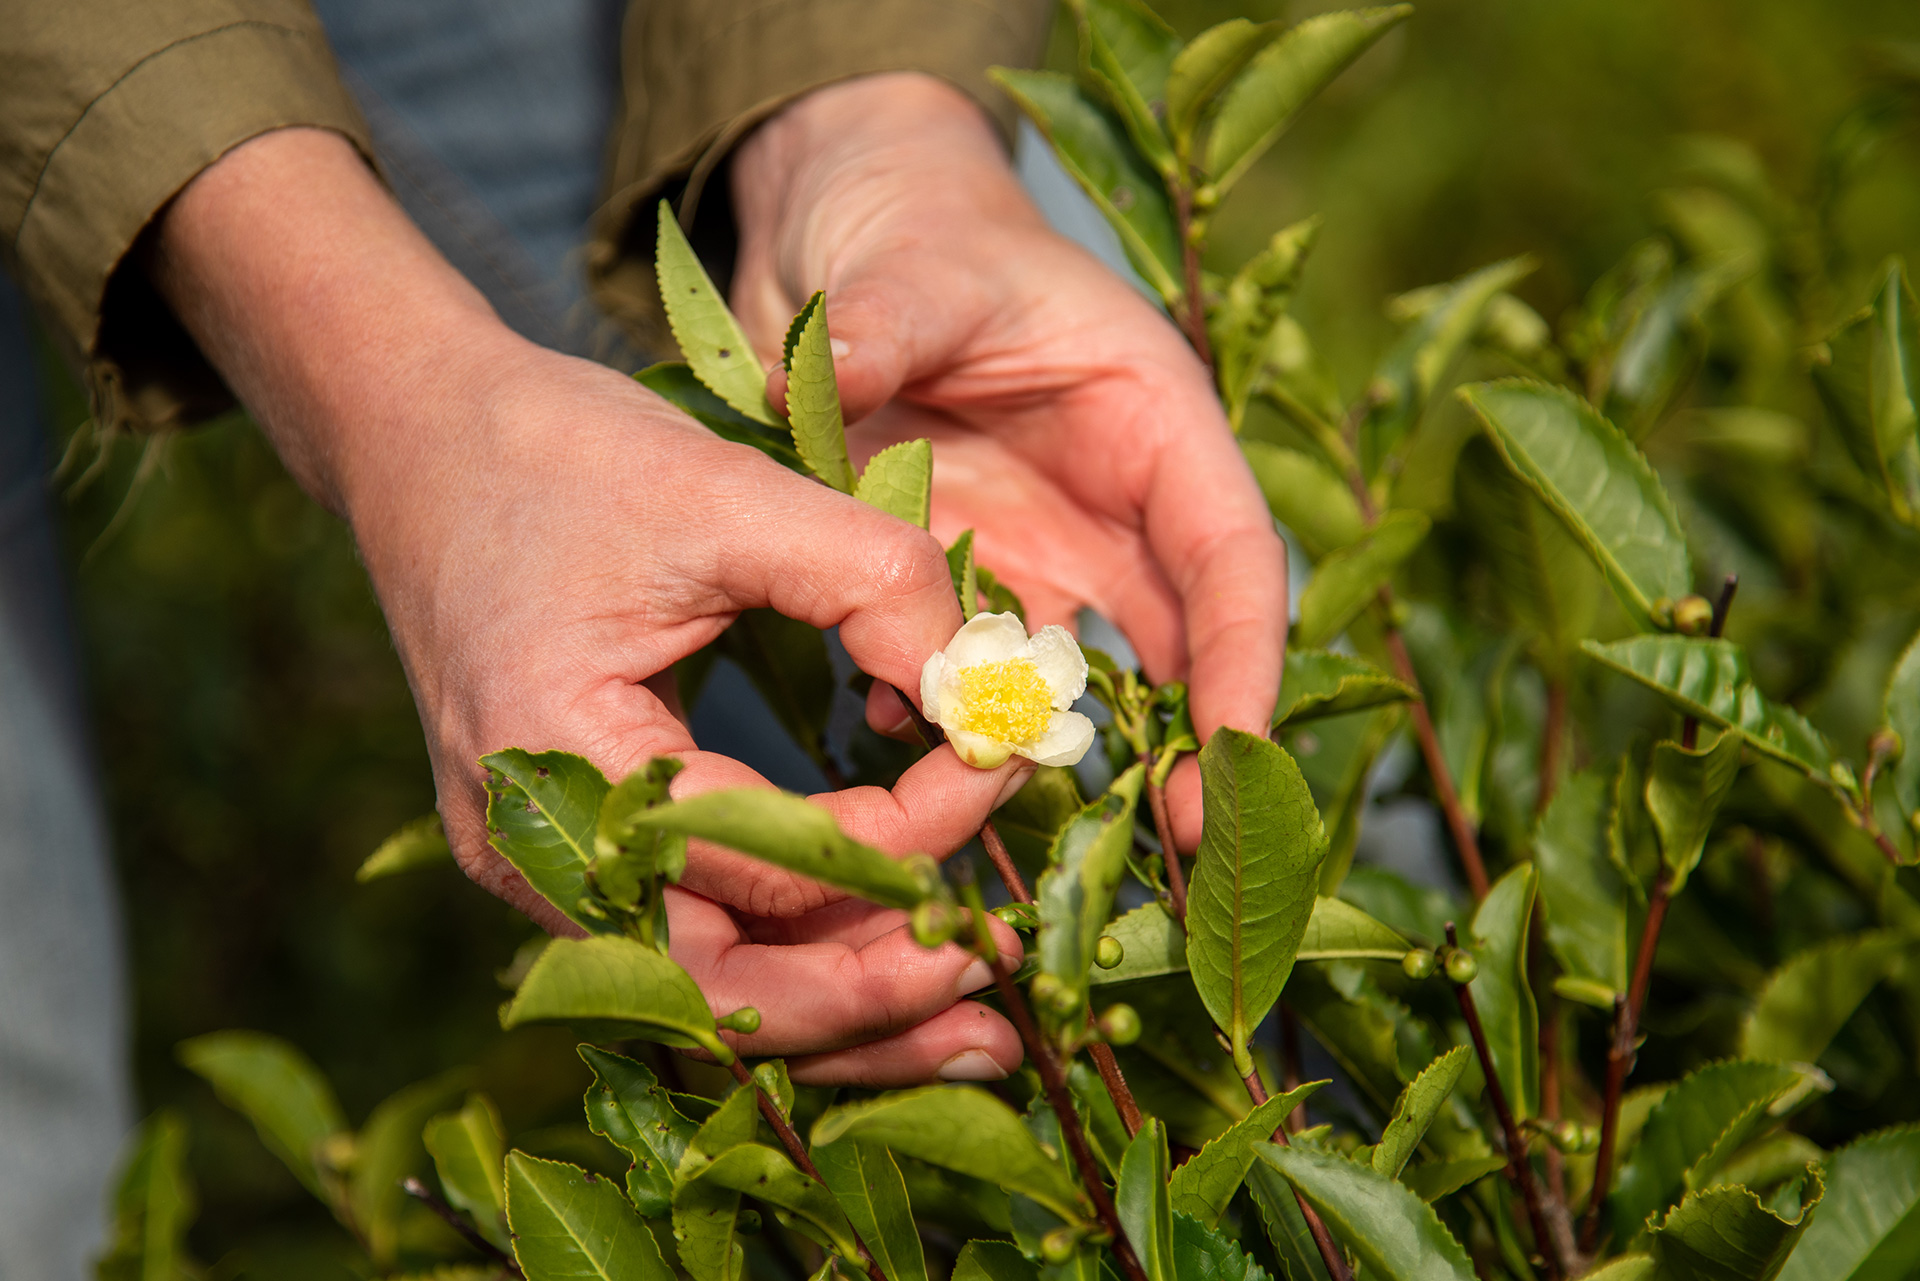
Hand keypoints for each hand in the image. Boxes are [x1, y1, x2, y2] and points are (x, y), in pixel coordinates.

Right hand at [149, 127, 1022, 1083]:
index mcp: (561, 758)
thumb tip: (985, 693)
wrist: (423, 439)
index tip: (1006, 759)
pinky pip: (683, 941)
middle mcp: (532, 849)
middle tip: (1001, 976)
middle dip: (876, 1000)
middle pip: (722, 994)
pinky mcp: (559, 852)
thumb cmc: (561, 455)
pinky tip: (873, 956)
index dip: (915, 831)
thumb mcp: (730, 491)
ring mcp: (535, 865)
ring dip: (838, 1006)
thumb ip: (874, 582)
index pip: (771, 863)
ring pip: (705, 993)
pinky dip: (784, 957)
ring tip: (964, 1011)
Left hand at [731, 74, 1288, 849]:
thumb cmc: (918, 231)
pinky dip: (951, 711)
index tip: (1236, 757)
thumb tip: (819, 373)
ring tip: (1031, 824)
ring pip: (1080, 674)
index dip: (1247, 662)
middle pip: (1184, 642)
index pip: (1234, 559)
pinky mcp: (970, 575)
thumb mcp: (916, 265)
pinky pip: (977, 666)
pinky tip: (904, 741)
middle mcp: (1116, 504)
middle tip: (1177, 852)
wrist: (854, 235)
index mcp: (1155, 425)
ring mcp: (1044, 548)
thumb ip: (888, 323)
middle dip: (1187, 746)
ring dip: (1062, 751)